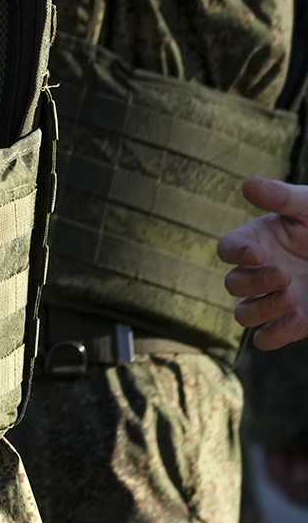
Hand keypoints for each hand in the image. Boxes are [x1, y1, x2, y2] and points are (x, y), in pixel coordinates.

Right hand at [220, 177, 307, 348]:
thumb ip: (280, 197)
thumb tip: (247, 184)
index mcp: (255, 244)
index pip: (227, 250)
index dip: (236, 254)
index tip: (259, 254)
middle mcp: (258, 273)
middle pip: (233, 285)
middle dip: (255, 282)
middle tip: (285, 276)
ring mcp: (272, 300)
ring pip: (243, 315)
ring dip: (262, 310)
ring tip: (292, 298)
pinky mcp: (290, 324)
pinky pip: (265, 338)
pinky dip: (274, 334)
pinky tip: (296, 319)